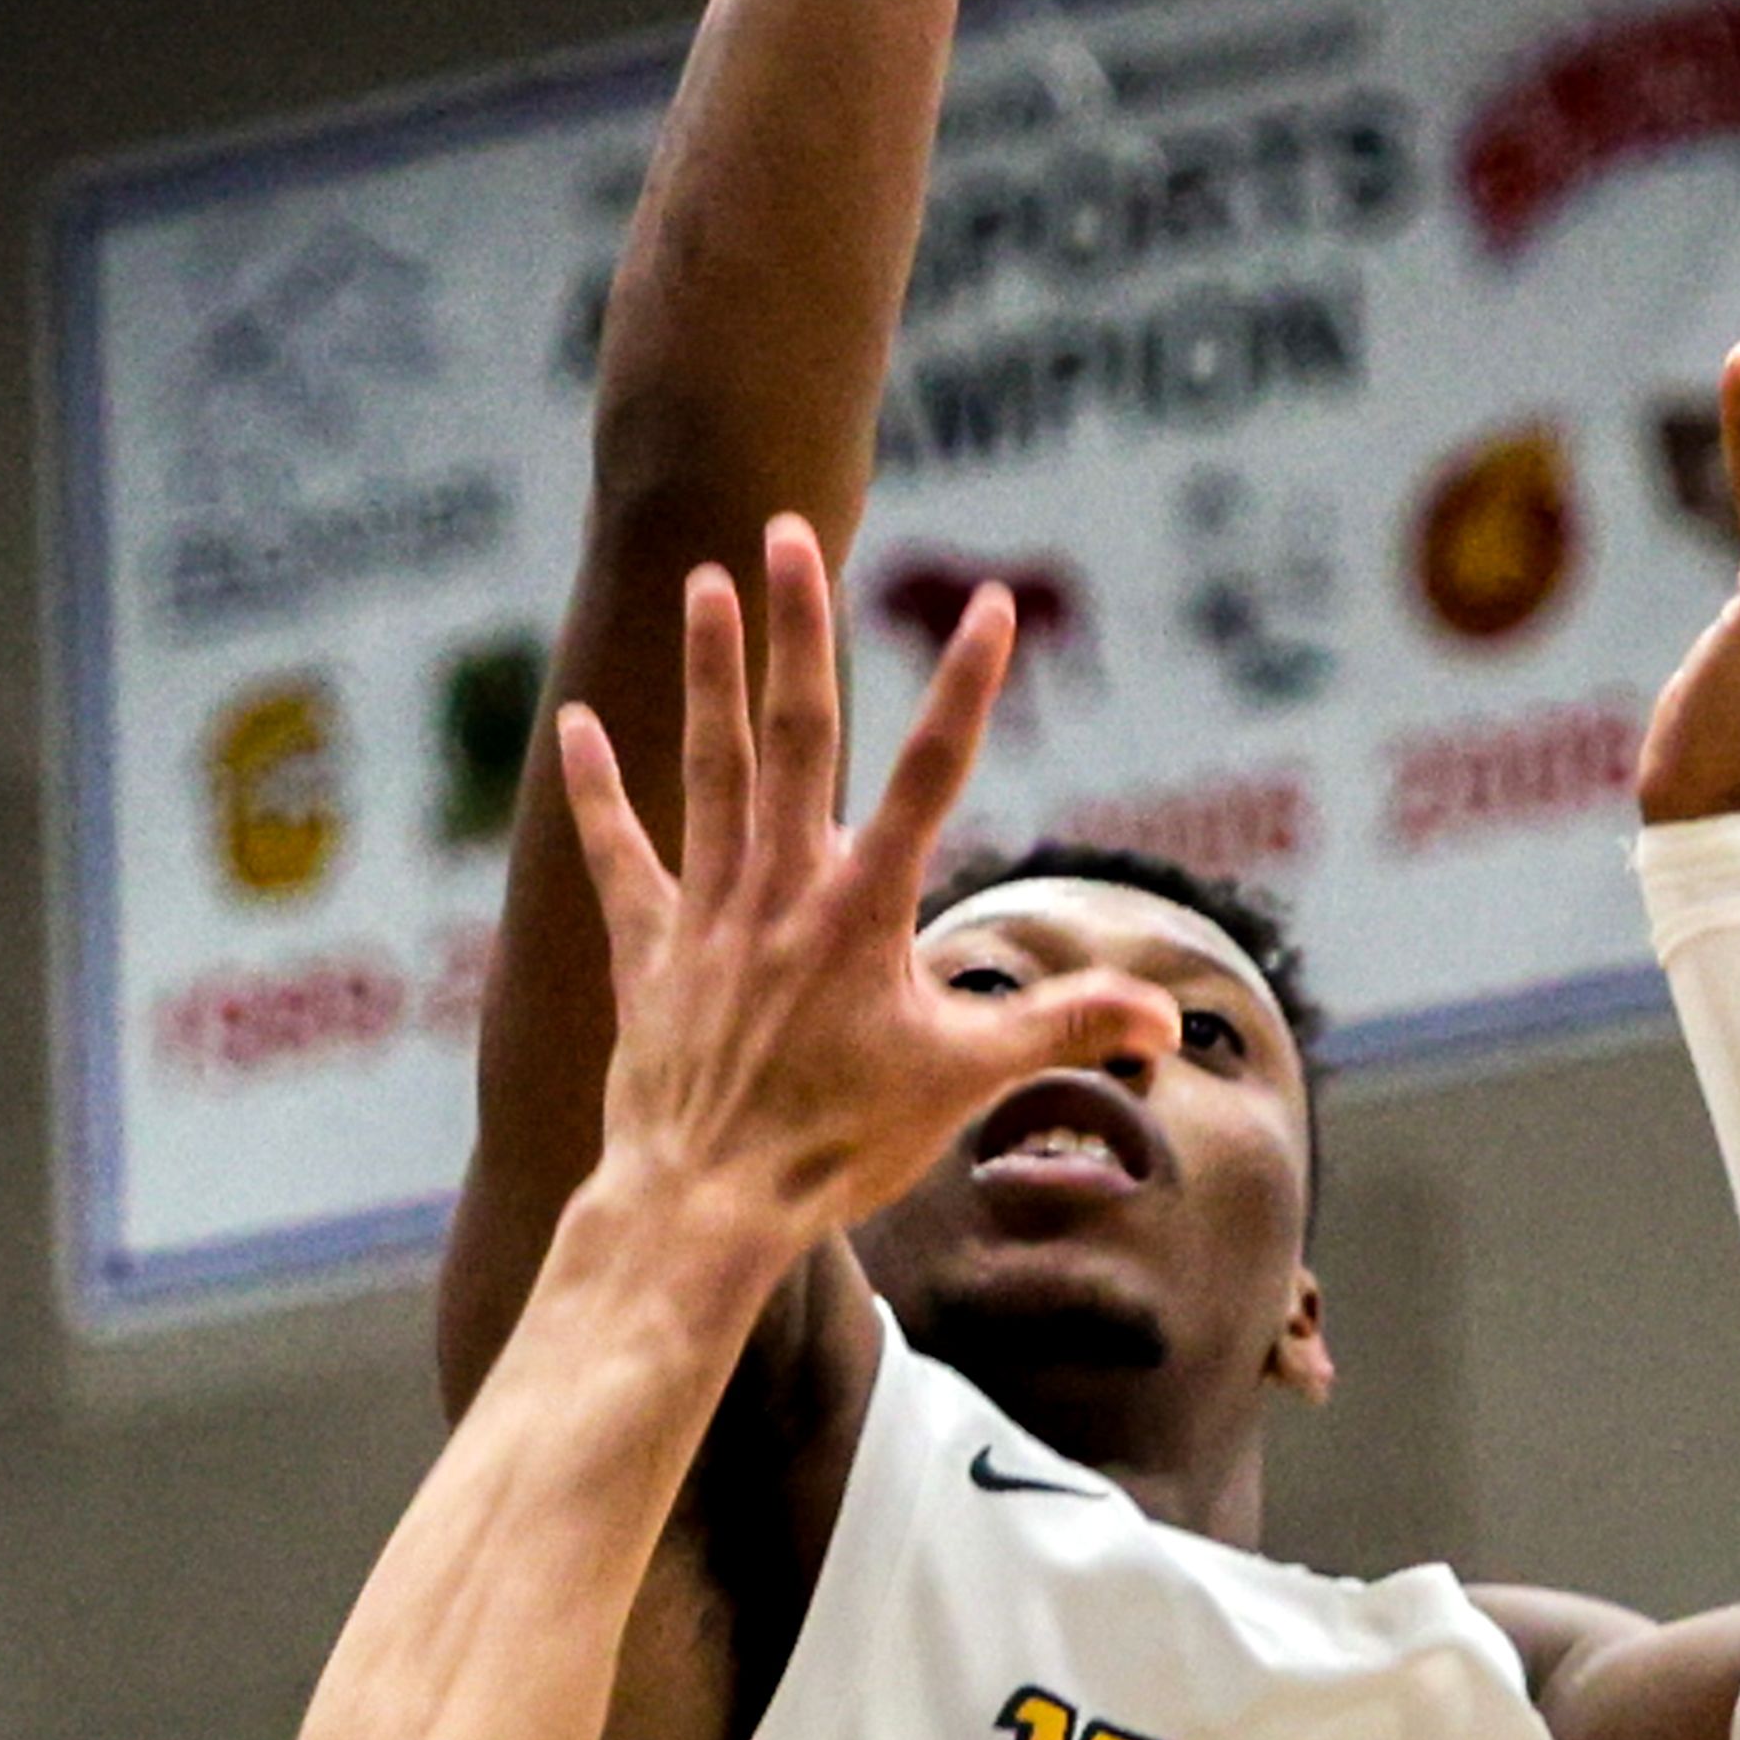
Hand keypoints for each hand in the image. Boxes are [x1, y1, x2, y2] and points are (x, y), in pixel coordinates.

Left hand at [557, 519, 1172, 1255]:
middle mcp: (783, 890)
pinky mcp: (648, 952)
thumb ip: (1064, 1028)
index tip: (990, 605)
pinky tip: (579, 723)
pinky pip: (617, 855)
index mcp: (866, 912)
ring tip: (704, 582)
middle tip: (789, 532)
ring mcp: (708, 914)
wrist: (703, 1207)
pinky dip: (598, 792)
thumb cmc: (839, 1148)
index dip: (965, 687)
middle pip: (795, 733)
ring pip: (709, 766)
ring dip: (706, 671)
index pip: (930, 776)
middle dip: (797, 628)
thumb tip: (1160, 1015)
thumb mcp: (966, 1084)